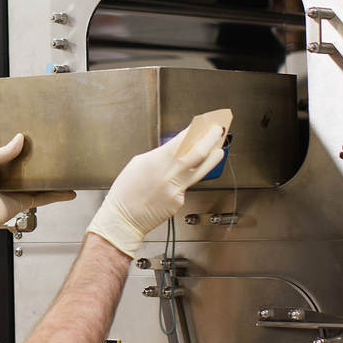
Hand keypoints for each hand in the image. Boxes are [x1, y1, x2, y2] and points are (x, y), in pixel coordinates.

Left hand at [0, 134, 75, 255]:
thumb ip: (3, 151)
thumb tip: (19, 139)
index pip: (15, 153)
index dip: (26, 146)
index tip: (38, 137)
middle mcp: (11, 178)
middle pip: (31, 167)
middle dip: (43, 161)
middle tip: (56, 151)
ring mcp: (19, 190)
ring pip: (41, 182)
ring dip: (54, 178)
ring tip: (68, 171)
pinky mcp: (26, 202)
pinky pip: (45, 197)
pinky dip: (57, 195)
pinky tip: (68, 191)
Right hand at [86, 124, 225, 255]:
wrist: (123, 219)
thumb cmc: (125, 192)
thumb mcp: (138, 164)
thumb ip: (158, 155)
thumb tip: (176, 148)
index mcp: (155, 161)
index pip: (181, 140)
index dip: (195, 130)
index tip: (202, 123)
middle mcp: (168, 175)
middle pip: (197, 153)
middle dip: (210, 139)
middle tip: (218, 130)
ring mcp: (176, 190)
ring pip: (200, 171)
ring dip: (212, 158)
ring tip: (219, 150)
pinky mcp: (179, 202)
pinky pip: (186, 187)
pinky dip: (185, 181)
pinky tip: (181, 179)